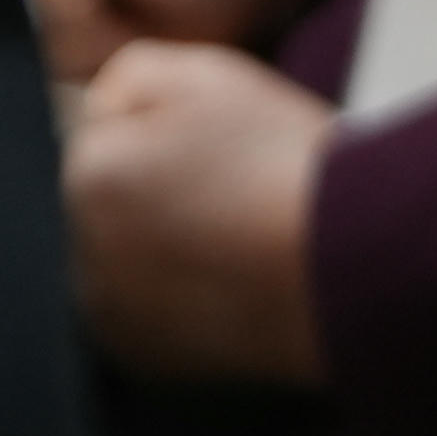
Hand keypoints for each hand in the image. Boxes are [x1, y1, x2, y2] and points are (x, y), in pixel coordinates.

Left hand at [64, 37, 338, 384]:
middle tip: (235, 187)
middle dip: (155, 188)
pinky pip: (149, 312)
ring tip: (238, 236)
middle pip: (111, 198)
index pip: (105, 131)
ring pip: (127, 257)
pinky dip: (181, 297)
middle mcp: (83, 254)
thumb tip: (97, 106)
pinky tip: (235, 280)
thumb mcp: (209, 74)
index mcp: (90, 176)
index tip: (220, 143)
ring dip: (162, 245)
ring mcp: (112, 316)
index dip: (169, 128)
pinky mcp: (146, 361)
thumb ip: (129, 76)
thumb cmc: (286, 165)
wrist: (353, 261)